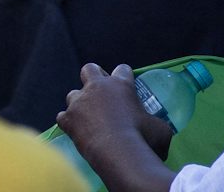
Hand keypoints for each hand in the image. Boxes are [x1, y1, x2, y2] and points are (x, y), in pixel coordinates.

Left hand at [60, 63, 175, 163]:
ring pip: (72, 94)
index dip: (125, 75)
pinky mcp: (68, 119)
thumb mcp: (161, 129)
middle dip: (94, 76)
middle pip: (89, 69)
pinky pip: (63, 117)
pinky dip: (69, 123)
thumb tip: (156, 129)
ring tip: (89, 118)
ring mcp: (79, 102)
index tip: (127, 83)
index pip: (122, 69)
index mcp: (120, 85)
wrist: (120, 154)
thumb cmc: (144, 139)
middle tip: (102, 92)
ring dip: (80, 103)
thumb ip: (154, 122)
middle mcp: (96, 88)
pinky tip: (76, 131)